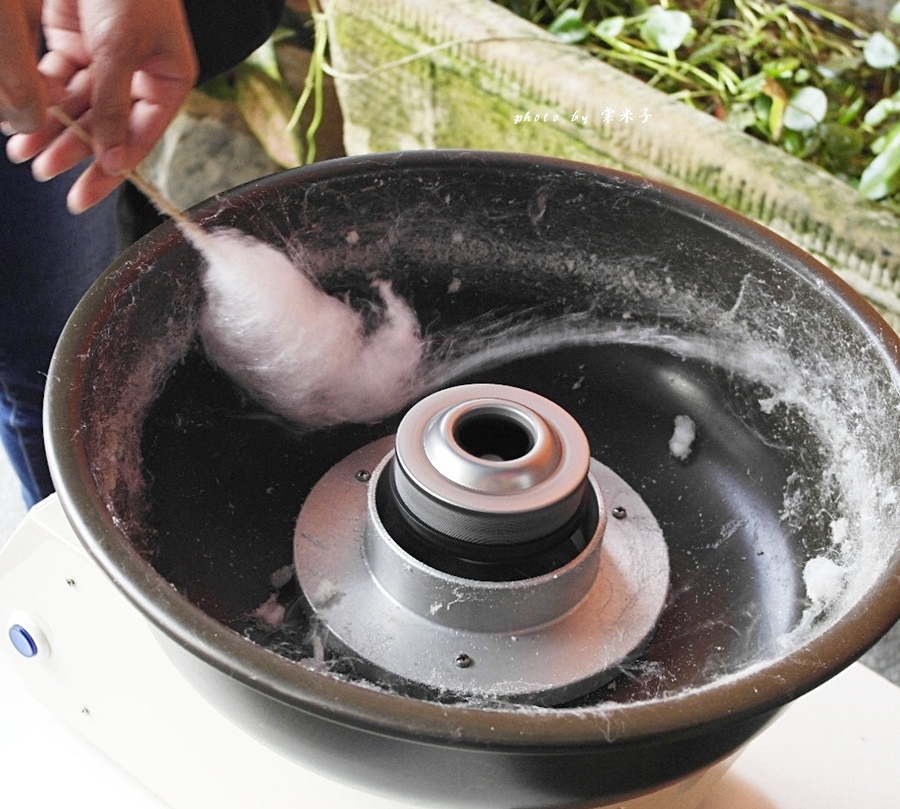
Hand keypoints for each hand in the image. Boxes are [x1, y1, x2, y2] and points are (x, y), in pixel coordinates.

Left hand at [3, 0, 198, 211]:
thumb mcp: (120, 48)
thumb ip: (112, 104)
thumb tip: (110, 161)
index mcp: (167, 82)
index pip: (139, 137)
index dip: (112, 170)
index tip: (83, 197)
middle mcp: (139, 78)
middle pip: (107, 128)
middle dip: (74, 151)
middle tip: (45, 174)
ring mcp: (107, 62)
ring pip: (80, 108)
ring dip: (54, 130)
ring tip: (26, 155)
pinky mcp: (75, 43)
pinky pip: (58, 81)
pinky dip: (43, 99)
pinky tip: (25, 122)